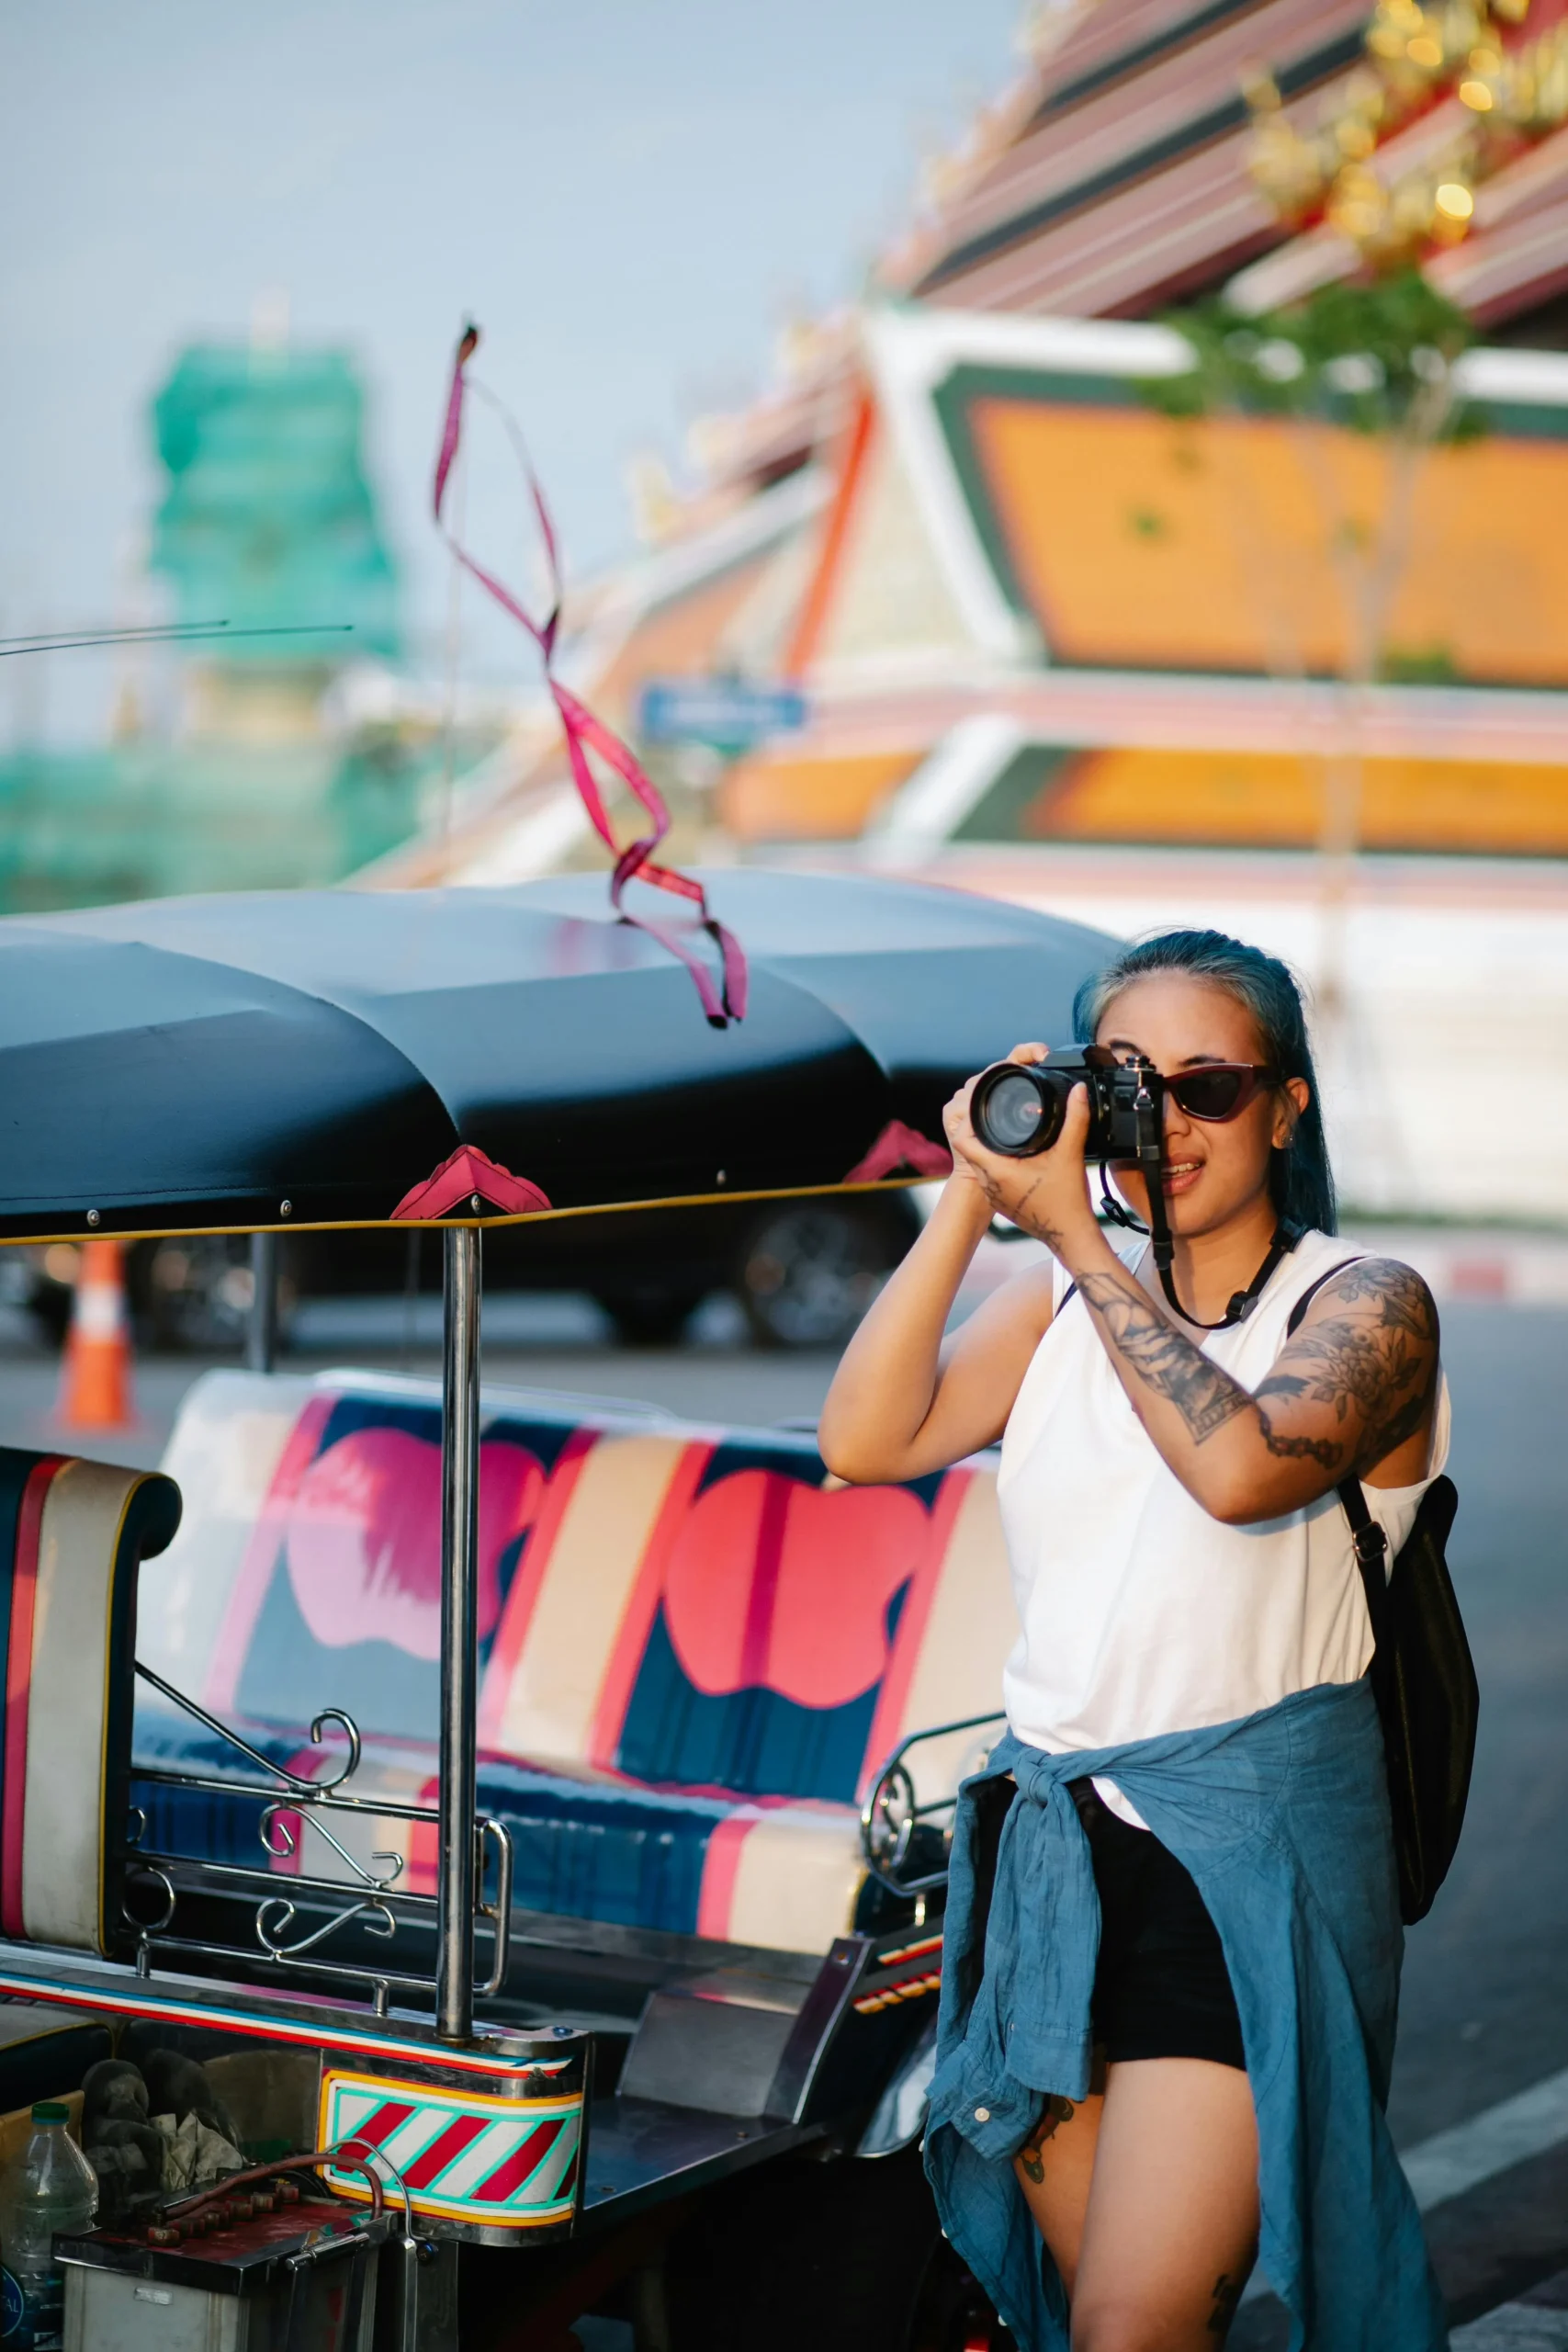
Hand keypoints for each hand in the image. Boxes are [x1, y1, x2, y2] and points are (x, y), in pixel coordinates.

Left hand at [943, 1045, 1097, 1252]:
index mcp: (996, 1170)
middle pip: (971, 1150)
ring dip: (988, 1150)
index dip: (969, 1121)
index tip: (984, 1109)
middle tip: (997, 1116)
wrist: (1071, 1235)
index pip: (963, 1140)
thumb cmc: (1067, 1201)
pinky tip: (1014, 1157)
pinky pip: (990, 1178)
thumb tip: (1079, 1091)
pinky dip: (997, 1165)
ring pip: (980, 1164)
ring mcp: (994, 1196)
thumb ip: (1075, 1118)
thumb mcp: (1071, 1153)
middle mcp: (989, 1184)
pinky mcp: (1002, 1204)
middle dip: (980, 1132)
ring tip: (1005, 1133)